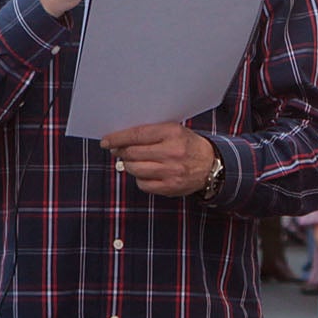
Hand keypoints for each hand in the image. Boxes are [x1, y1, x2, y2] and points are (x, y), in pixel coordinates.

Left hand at [101, 123, 216, 196]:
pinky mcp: (170, 187)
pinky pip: (143, 184)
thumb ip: (150, 133)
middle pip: (133, 153)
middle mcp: (171, 152)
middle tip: (118, 151)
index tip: (106, 141)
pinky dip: (140, 178)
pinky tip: (146, 173)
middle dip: (121, 152)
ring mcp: (171, 171)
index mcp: (172, 133)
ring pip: (135, 169)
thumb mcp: (174, 130)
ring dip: (129, 165)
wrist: (211, 165)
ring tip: (132, 162)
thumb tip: (121, 141)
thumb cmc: (188, 145)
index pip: (137, 135)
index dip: (117, 138)